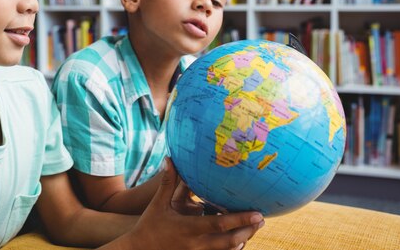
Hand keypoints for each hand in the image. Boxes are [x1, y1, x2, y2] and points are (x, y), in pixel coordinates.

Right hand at [129, 158, 264, 249]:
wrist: (139, 249)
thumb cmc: (149, 224)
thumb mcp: (158, 203)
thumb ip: (167, 182)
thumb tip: (170, 159)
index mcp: (188, 228)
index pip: (219, 224)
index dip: (240, 220)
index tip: (256, 213)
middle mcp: (196, 244)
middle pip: (230, 241)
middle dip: (248, 231)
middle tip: (261, 219)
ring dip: (242, 241)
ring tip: (253, 228)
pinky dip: (230, 249)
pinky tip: (238, 241)